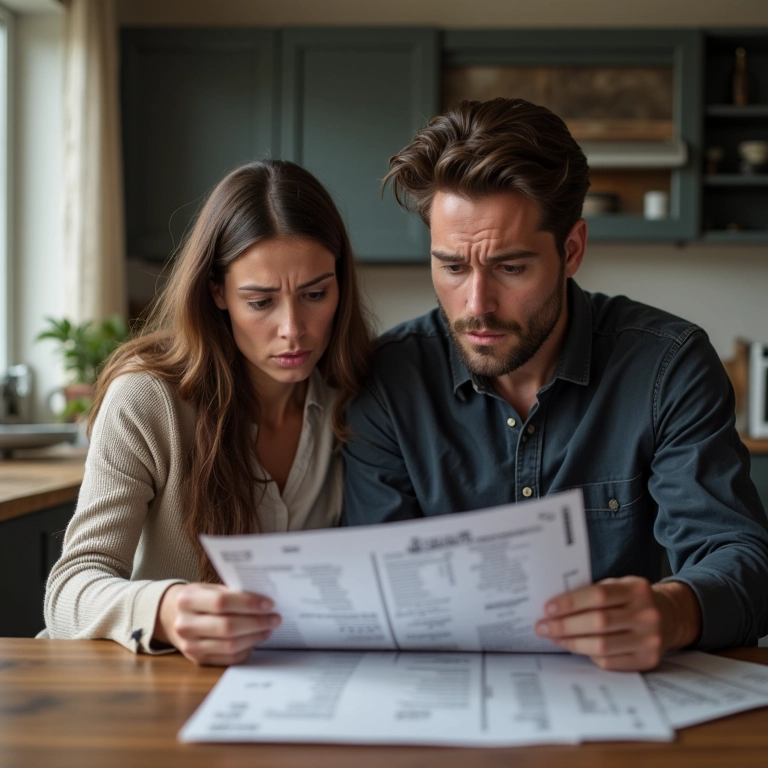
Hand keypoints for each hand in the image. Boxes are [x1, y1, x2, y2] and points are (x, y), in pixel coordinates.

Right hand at [154, 583, 280, 665]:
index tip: (268, 604)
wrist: (173, 616)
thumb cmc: (200, 599)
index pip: (221, 602)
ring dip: (255, 637)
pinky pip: (228, 658)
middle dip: (256, 623)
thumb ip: (231, 592)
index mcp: (187, 600)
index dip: (248, 604)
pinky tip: (256, 639)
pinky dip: (247, 649)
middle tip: (275, 618)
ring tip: (268, 628)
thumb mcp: (209, 588)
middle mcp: (185, 624)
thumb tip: (263, 599)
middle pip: (227, 627)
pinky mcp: (198, 660)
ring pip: (229, 645)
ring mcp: (190, 645)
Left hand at [534, 577, 700, 670]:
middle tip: (542, 627)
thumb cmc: (632, 600)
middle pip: (599, 623)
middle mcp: (647, 615)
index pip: (599, 595)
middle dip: (565, 626)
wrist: (670, 617)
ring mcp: (650, 640)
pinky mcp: (648, 660)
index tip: (548, 608)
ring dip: (572, 643)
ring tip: (553, 638)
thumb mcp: (619, 586)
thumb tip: (554, 605)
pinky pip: (610, 662)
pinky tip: (575, 647)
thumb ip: (593, 592)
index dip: (570, 602)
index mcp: (637, 589)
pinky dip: (588, 655)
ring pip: (602, 646)